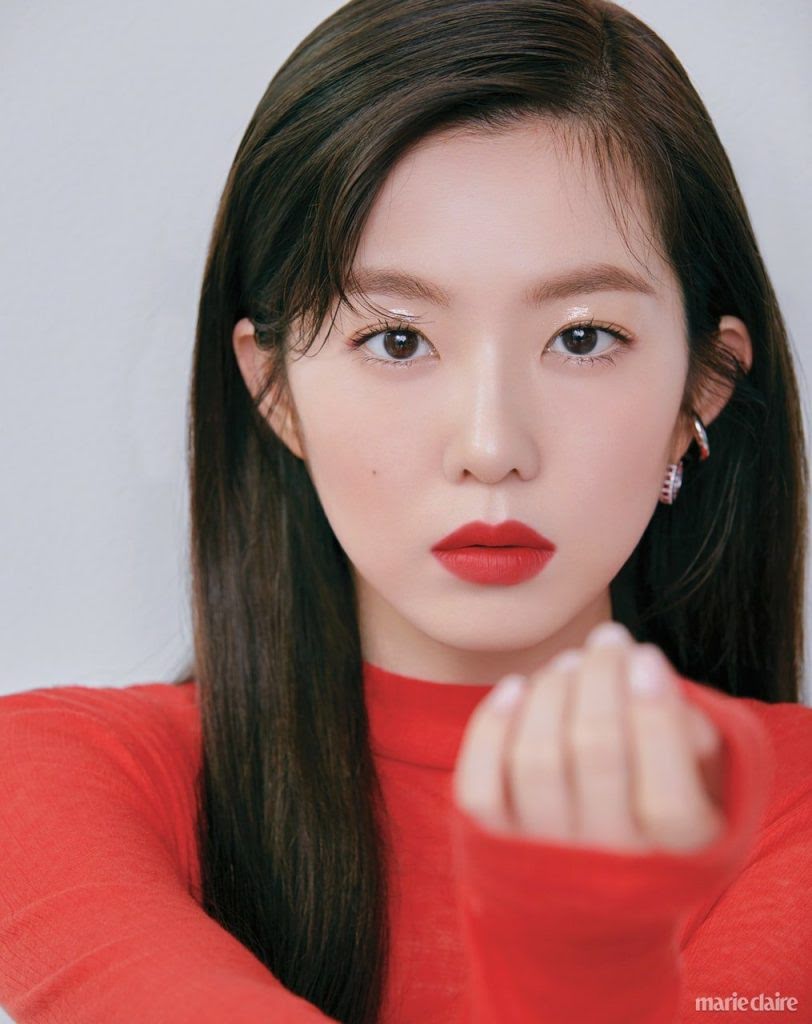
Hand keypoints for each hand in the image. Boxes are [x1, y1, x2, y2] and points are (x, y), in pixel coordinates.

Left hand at [452, 621, 725, 853]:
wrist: (595, 895)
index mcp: (678, 861)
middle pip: (595, 753)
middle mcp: (608, 872)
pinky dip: (492, 726)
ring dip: (551, 692)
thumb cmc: (660, 809)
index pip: (668, 798)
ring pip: (537, 759)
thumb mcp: (707, 783)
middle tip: (608, 638)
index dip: (656, 716)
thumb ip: (696, 733)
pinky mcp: (492, 848)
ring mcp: (544, 862)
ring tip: (568, 661)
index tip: (646, 656)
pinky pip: (480, 785)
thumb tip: (648, 674)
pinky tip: (515, 687)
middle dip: (600, 678)